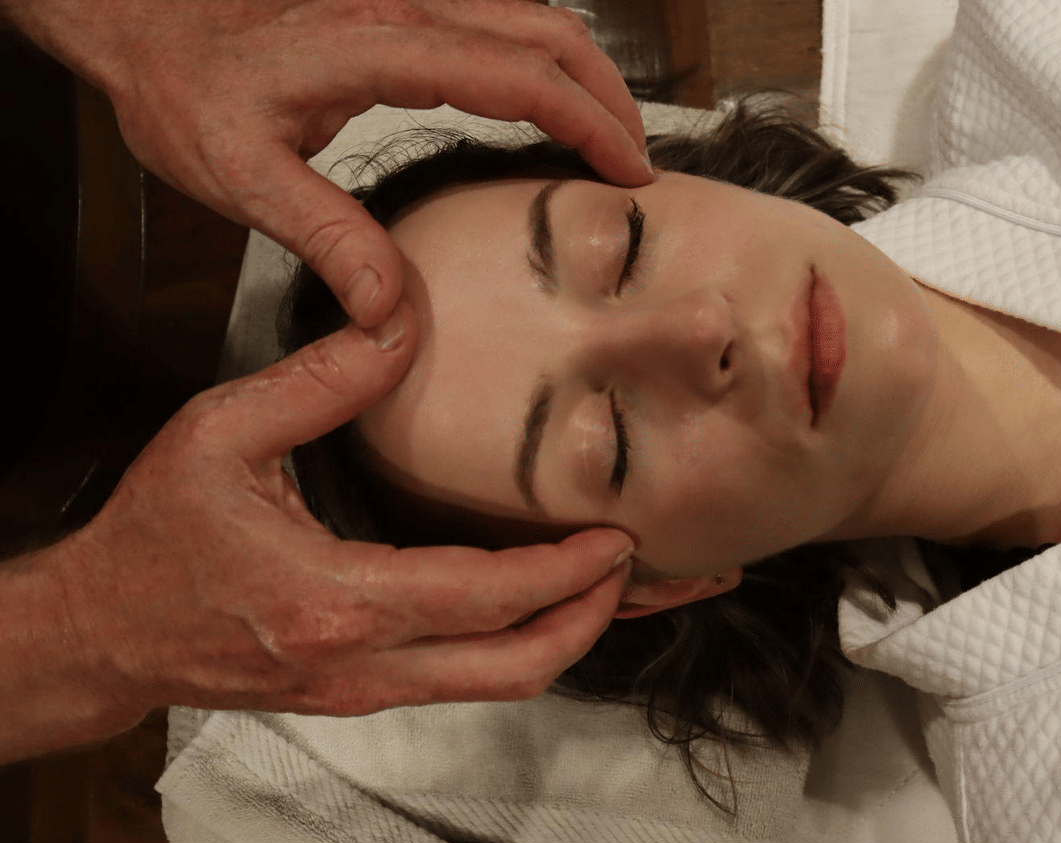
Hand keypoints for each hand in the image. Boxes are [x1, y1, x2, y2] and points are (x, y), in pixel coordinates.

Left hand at [3, 0, 652, 326]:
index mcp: (379, 46)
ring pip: (530, 14)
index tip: (630, 171)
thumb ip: (324, 237)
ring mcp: (405, 0)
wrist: (139, 19)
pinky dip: (543, 60)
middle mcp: (404, 8)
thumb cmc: (181, 85)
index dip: (589, 121)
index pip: (519, 74)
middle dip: (610, 92)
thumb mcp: (238, 174)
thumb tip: (394, 310)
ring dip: (583, 70)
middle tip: (638, 161)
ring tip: (609, 136)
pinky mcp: (398, 9)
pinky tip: (545, 104)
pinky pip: (497, 19)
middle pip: (547, 28)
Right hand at [24, 309, 632, 753]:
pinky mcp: (364, 693)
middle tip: (647, 569)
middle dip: (598, 620)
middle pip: (519, 668)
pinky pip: (468, 678)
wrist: (100, 633)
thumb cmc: (154, 537)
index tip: (620, 536)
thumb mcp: (219, 436)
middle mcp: (364, 664)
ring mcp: (367, 691)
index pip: (487, 600)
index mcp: (336, 601)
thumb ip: (317, 382)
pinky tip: (550, 599)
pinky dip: (522, 642)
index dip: (568, 573)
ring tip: (621, 586)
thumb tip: (398, 321)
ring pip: (500, 685)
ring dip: (569, 636)